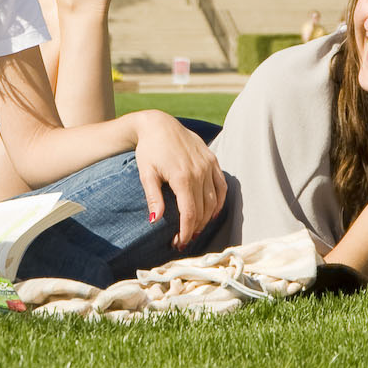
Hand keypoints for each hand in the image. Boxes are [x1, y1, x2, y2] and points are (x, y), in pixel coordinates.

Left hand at [129, 111, 226, 251]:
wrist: (159, 124)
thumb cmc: (149, 149)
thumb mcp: (146, 173)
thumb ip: (153, 197)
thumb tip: (155, 221)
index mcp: (182, 177)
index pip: (190, 213)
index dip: (186, 232)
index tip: (179, 243)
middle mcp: (199, 172)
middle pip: (203, 210)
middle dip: (195, 229)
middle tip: (184, 239)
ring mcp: (208, 165)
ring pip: (214, 201)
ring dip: (207, 218)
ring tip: (195, 229)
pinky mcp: (212, 160)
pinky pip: (222, 186)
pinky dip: (219, 202)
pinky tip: (211, 212)